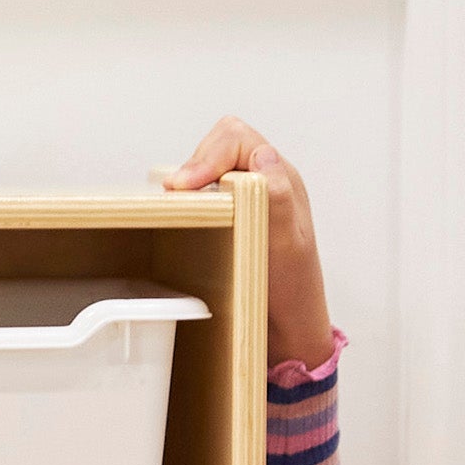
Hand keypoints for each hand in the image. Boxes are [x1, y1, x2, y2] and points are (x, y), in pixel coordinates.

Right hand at [159, 120, 336, 364]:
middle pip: (218, 144)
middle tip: (173, 196)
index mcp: (281, 178)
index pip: (236, 139)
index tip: (181, 187)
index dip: (205, 155)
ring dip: (188, 181)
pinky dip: (186, 197)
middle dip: (193, 164)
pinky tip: (182, 218)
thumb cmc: (290, 290)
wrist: (286, 325)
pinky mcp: (228, 214)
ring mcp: (244, 197)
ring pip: (206, 165)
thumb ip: (279, 199)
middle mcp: (263, 180)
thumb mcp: (288, 247)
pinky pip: (201, 190)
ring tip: (177, 207)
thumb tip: (262, 156)